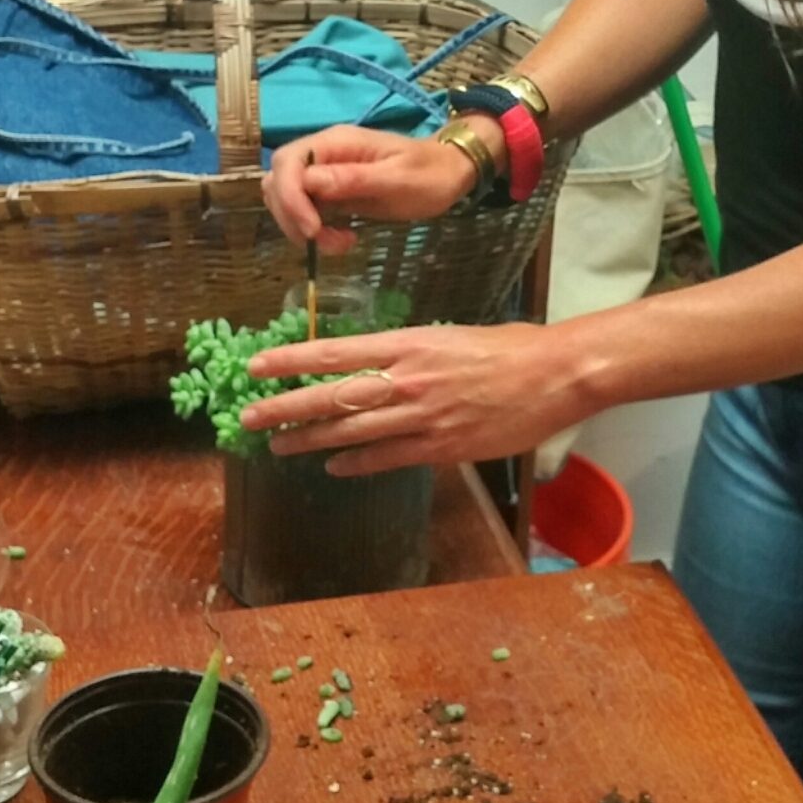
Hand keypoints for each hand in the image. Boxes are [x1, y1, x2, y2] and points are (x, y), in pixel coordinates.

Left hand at [240, 322, 592, 475]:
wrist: (555, 375)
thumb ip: (412, 353)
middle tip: (247, 417)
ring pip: (352, 429)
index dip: (292, 360)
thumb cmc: (509, 348)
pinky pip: (388, 458)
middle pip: (332, 394)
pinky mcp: (442, 447)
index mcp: (409, 343)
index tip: (257, 365)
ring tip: (277, 445)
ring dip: (310, 438)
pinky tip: (333, 465)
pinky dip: (357, 462)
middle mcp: (408, 378)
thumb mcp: (451, 337)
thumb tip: (380, 366)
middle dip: (285, 407)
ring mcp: (424, 416)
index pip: (336, 351)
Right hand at [262, 123, 488, 253]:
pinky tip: (342, 239)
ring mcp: (326, 173)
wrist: (450, 173)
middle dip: (292, 216)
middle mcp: (324, 154)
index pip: (287, 162)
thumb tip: (311, 183)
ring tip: (340, 243)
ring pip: (288, 199)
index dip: (290, 197)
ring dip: (302, 227)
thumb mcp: (398, 179)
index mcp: (337, 142)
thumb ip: (355, 180)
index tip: (311, 229)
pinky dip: (315, 231)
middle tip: (322, 240)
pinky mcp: (333, 193)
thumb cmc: (430, 174)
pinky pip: (307, 211)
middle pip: (279, 181)